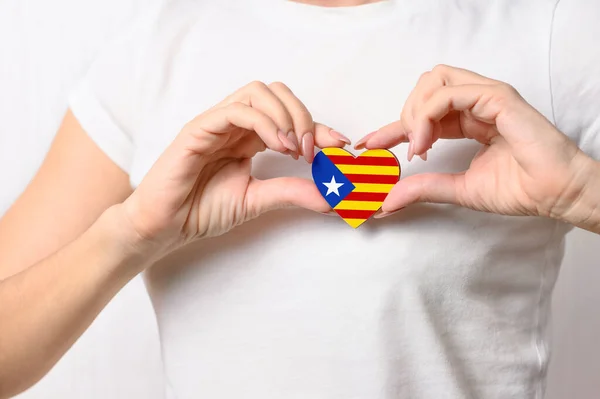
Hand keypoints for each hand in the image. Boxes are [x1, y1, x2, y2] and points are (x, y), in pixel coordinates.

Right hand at [119, 81, 349, 250]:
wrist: (165, 226)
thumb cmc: (203, 209)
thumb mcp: (258, 200)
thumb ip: (292, 192)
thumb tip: (332, 198)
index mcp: (249, 138)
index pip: (290, 118)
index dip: (320, 127)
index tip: (340, 147)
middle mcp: (236, 125)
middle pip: (278, 94)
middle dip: (304, 116)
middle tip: (315, 150)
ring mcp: (217, 123)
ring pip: (258, 92)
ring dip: (286, 116)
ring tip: (295, 149)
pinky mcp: (200, 128)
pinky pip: (236, 110)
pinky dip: (263, 122)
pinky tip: (278, 146)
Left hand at [355, 65, 596, 222]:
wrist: (555, 193)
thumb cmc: (519, 189)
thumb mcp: (458, 189)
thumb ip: (423, 188)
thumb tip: (386, 201)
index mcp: (467, 120)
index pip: (422, 114)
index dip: (391, 127)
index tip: (368, 145)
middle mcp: (475, 103)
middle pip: (424, 86)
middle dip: (405, 114)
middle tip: (406, 148)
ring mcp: (486, 96)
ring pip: (433, 80)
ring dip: (416, 111)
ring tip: (417, 146)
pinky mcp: (497, 97)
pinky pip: (449, 92)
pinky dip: (429, 114)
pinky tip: (426, 142)